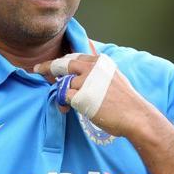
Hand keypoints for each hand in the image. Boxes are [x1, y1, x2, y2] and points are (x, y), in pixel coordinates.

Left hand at [34, 53, 151, 136]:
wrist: (136, 116)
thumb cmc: (125, 102)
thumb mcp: (113, 77)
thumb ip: (97, 72)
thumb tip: (79, 74)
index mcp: (100, 61)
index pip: (75, 57)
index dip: (62, 62)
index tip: (51, 64)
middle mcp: (92, 67)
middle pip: (63, 64)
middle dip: (48, 67)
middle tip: (37, 69)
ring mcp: (87, 81)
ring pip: (63, 84)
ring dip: (62, 94)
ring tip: (65, 105)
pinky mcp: (81, 96)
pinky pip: (64, 97)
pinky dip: (64, 103)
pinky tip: (67, 109)